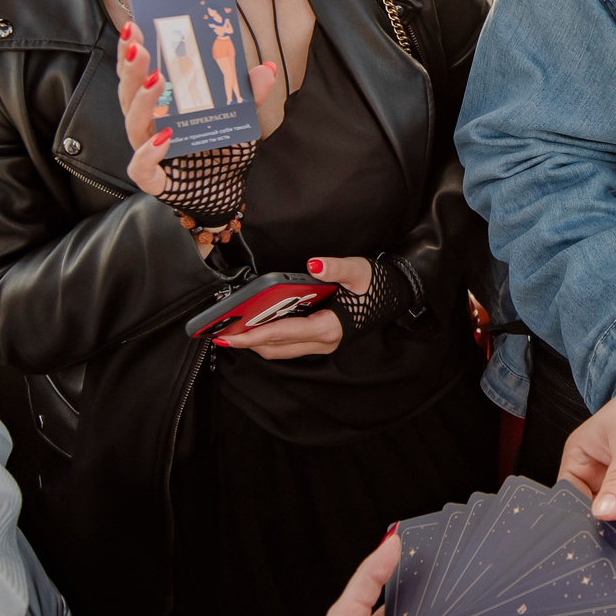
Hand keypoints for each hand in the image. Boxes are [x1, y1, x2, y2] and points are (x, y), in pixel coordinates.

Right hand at [115, 24, 282, 193]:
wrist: (226, 191)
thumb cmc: (222, 151)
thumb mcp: (239, 118)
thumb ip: (249, 94)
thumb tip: (267, 67)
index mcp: (161, 105)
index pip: (139, 74)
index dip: (132, 51)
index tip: (135, 25)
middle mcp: (148, 125)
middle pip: (129, 94)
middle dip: (132, 69)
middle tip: (139, 46)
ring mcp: (147, 151)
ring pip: (133, 124)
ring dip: (143, 101)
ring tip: (156, 79)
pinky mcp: (153, 179)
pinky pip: (141, 166)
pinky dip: (149, 152)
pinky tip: (164, 136)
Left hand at [215, 255, 371, 359]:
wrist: (394, 295)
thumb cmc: (375, 284)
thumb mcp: (357, 271)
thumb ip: (334, 268)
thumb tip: (313, 265)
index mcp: (330, 327)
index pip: (285, 333)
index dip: (256, 334)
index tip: (232, 334)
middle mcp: (324, 341)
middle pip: (278, 348)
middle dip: (248, 343)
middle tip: (221, 334)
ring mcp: (323, 344)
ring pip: (282, 351)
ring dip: (257, 344)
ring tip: (233, 333)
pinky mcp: (320, 340)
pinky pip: (289, 346)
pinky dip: (270, 340)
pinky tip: (256, 328)